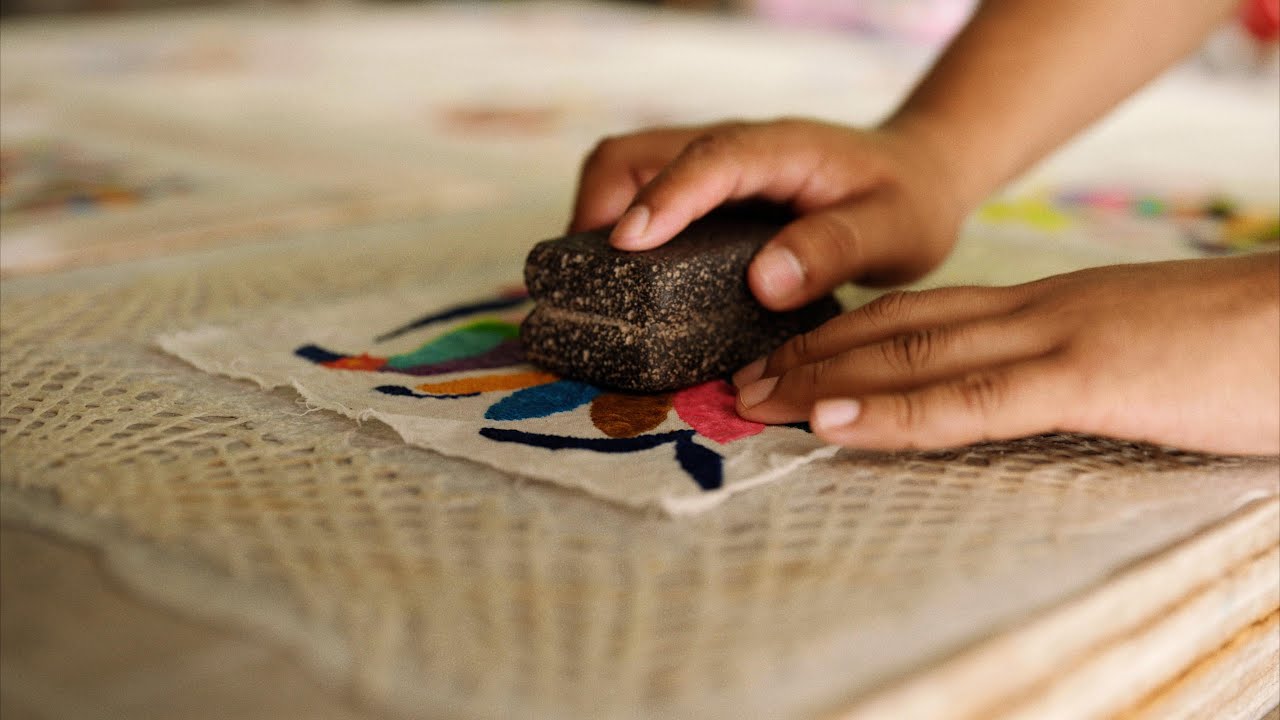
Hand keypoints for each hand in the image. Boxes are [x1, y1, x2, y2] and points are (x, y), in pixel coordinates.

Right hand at [569, 118, 967, 310]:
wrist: (916, 175)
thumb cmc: (906, 202)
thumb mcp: (894, 233)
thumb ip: (835, 250)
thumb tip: (765, 281)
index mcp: (779, 149)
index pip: (707, 160)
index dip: (662, 199)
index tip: (627, 246)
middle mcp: (733, 147)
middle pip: (635, 154)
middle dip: (599, 209)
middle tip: (589, 284)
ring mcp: (711, 166)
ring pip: (626, 171)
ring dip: (598, 220)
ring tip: (594, 288)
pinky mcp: (703, 190)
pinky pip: (641, 195)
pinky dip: (618, 230)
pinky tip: (624, 282)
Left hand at [732, 253, 1279, 454]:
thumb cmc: (1243, 349)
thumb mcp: (1142, 354)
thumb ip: (1079, 370)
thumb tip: (1043, 399)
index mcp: (1050, 308)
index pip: (928, 316)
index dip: (849, 337)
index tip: (790, 362)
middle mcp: (1037, 311)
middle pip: (900, 326)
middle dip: (812, 354)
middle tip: (740, 381)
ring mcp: (1057, 338)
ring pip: (913, 353)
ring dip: (824, 377)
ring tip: (752, 400)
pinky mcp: (1087, 376)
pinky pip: (969, 398)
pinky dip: (891, 410)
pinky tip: (830, 419)